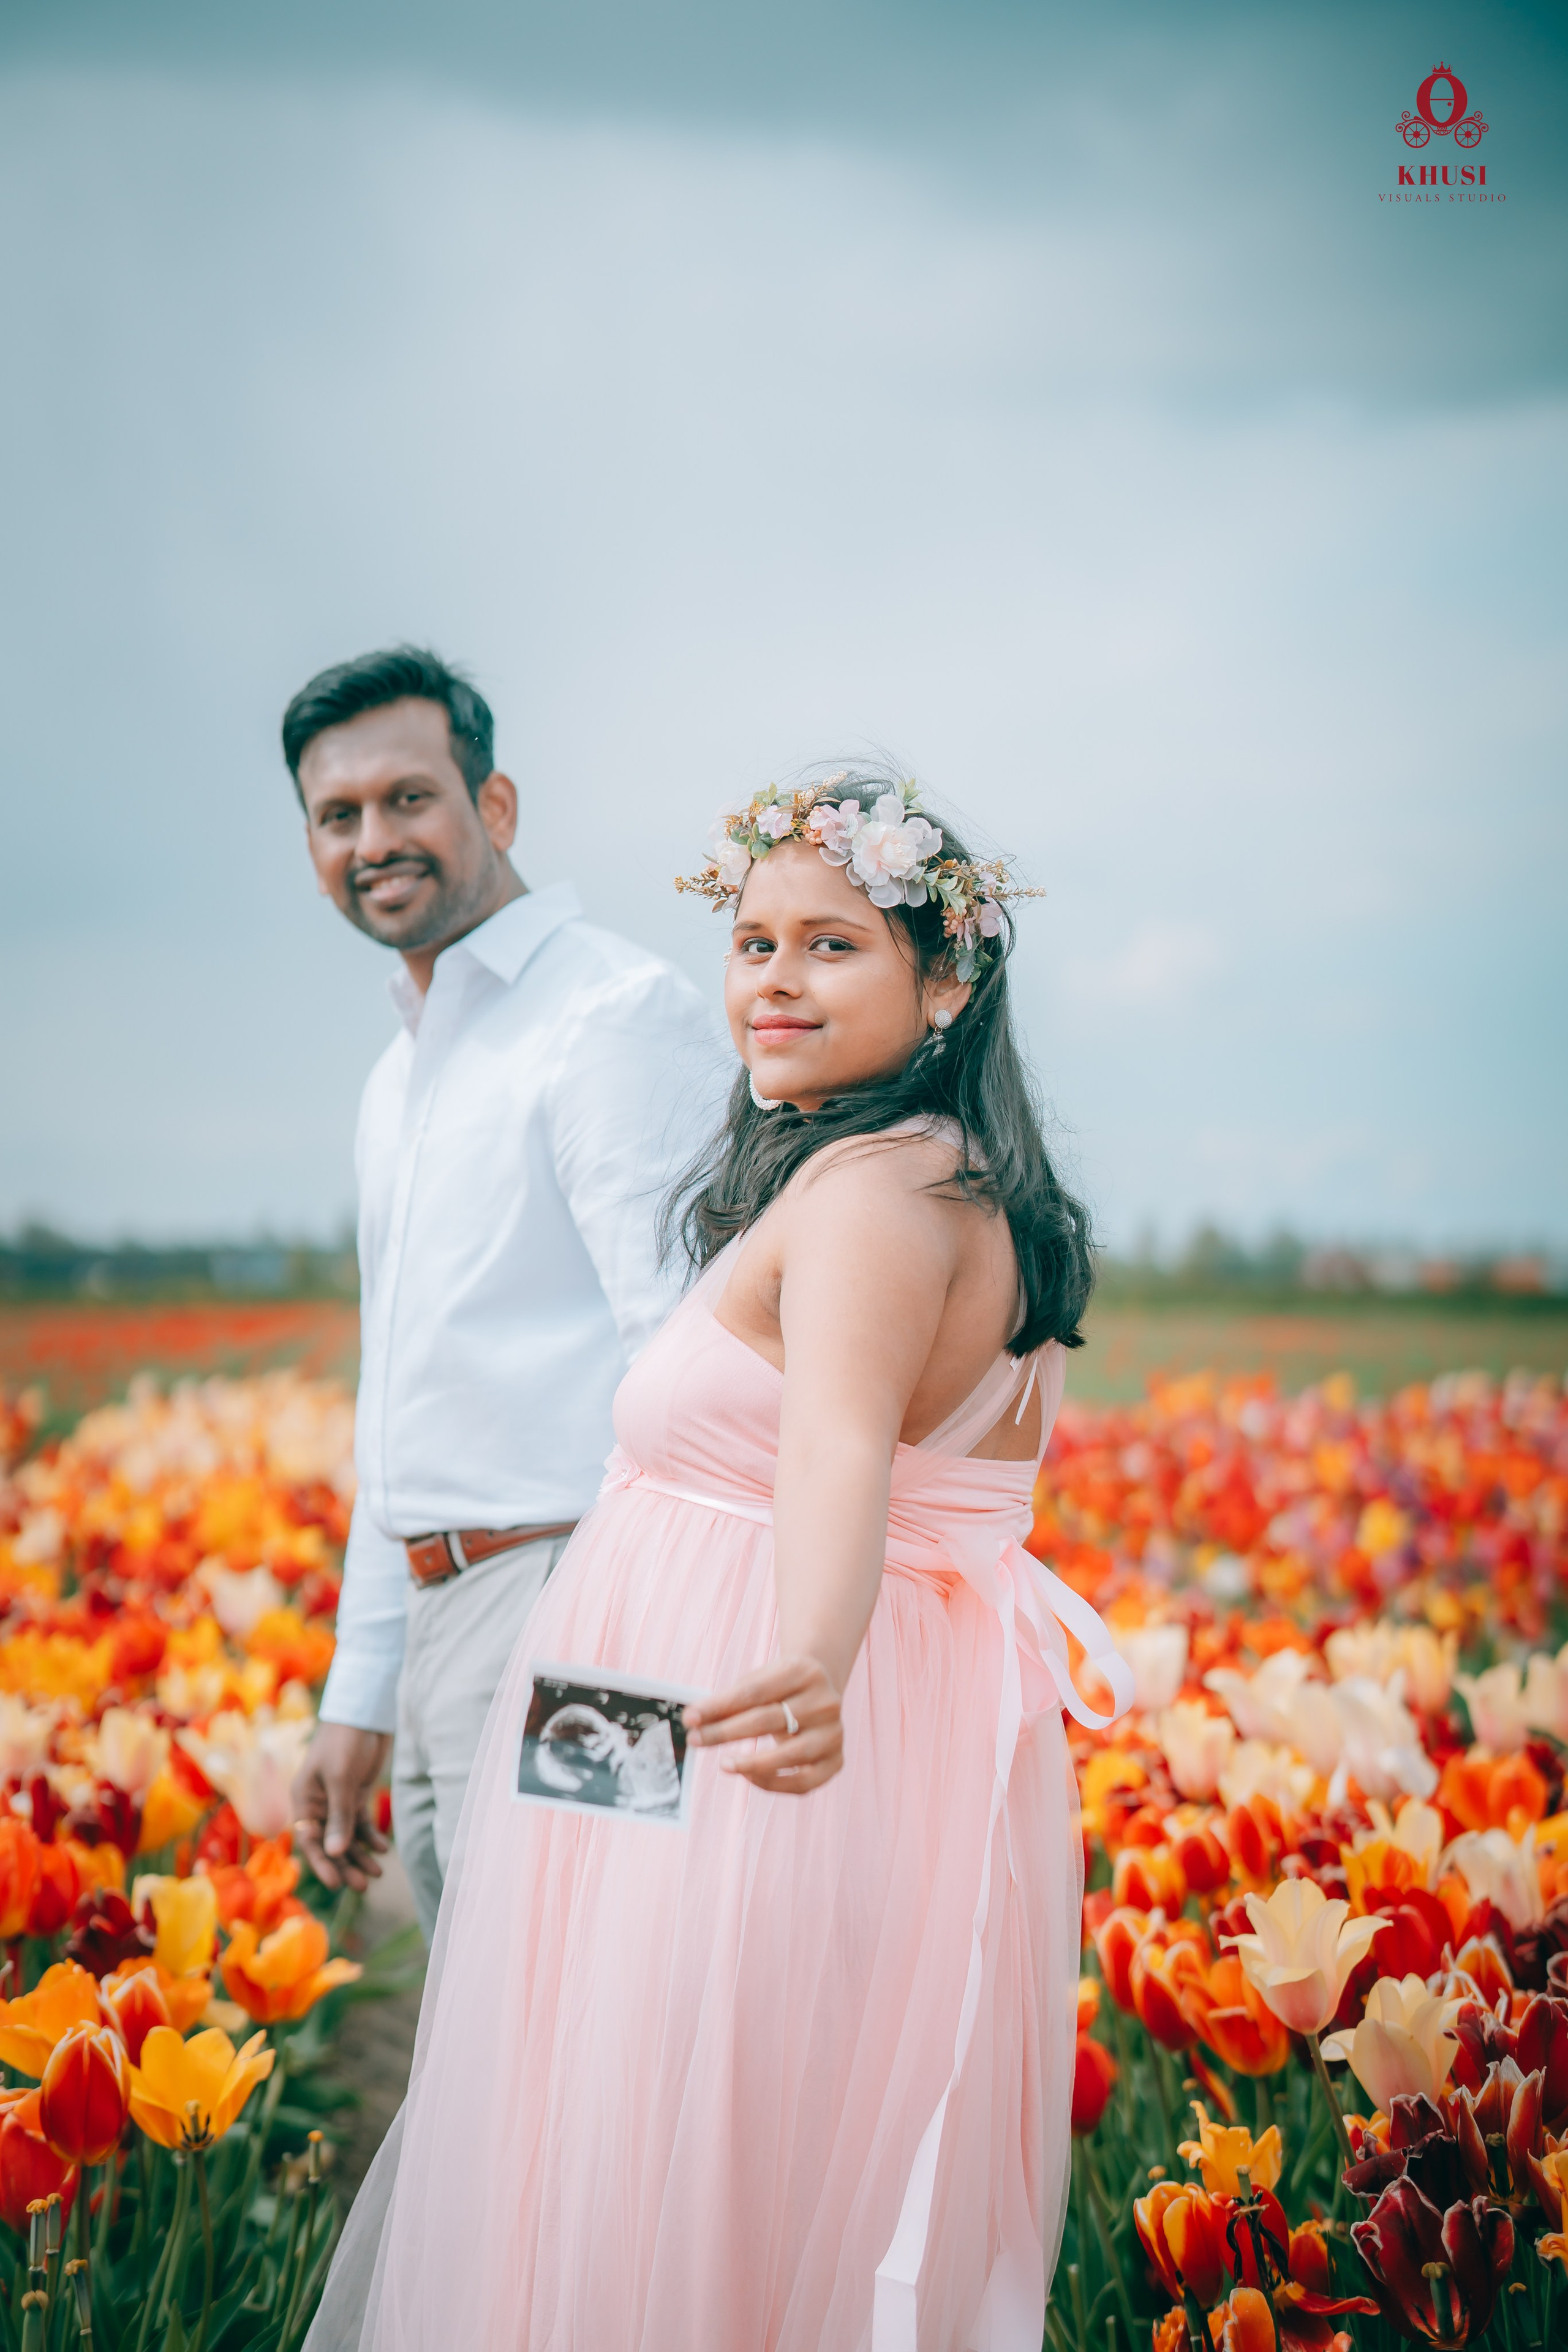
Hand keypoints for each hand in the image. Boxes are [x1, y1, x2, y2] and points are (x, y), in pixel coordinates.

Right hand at [290, 1723, 391, 1890]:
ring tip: (379, 1872)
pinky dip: (370, 1836)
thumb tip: (335, 1854)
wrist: (365, 1711)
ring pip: (347, 1836)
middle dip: (346, 1865)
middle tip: (365, 1885)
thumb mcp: (341, 1779)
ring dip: (360, 1854)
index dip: (322, 1864)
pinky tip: (384, 1848)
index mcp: (304, 1800)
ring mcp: (338, 1799)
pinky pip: (360, 1822)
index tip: (337, 1885)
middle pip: (330, 1843)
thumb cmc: (345, 1741)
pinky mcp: (356, 1793)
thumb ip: (339, 1816)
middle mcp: (318, 1804)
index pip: (310, 1841)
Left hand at [684, 1657, 842, 1794]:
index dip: (718, 1707)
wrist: (821, 1690)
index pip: (753, 1692)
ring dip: (751, 1763)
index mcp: (804, 1671)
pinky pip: (804, 1782)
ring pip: (791, 1755)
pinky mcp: (837, 1760)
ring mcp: (834, 1733)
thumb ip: (728, 1701)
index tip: (689, 1719)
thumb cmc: (779, 1687)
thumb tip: (693, 1720)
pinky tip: (750, 1776)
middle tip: (695, 1740)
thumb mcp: (758, 1682)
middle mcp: (825, 1701)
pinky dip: (775, 1783)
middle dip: (726, 1732)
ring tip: (724, 1764)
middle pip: (768, 1720)